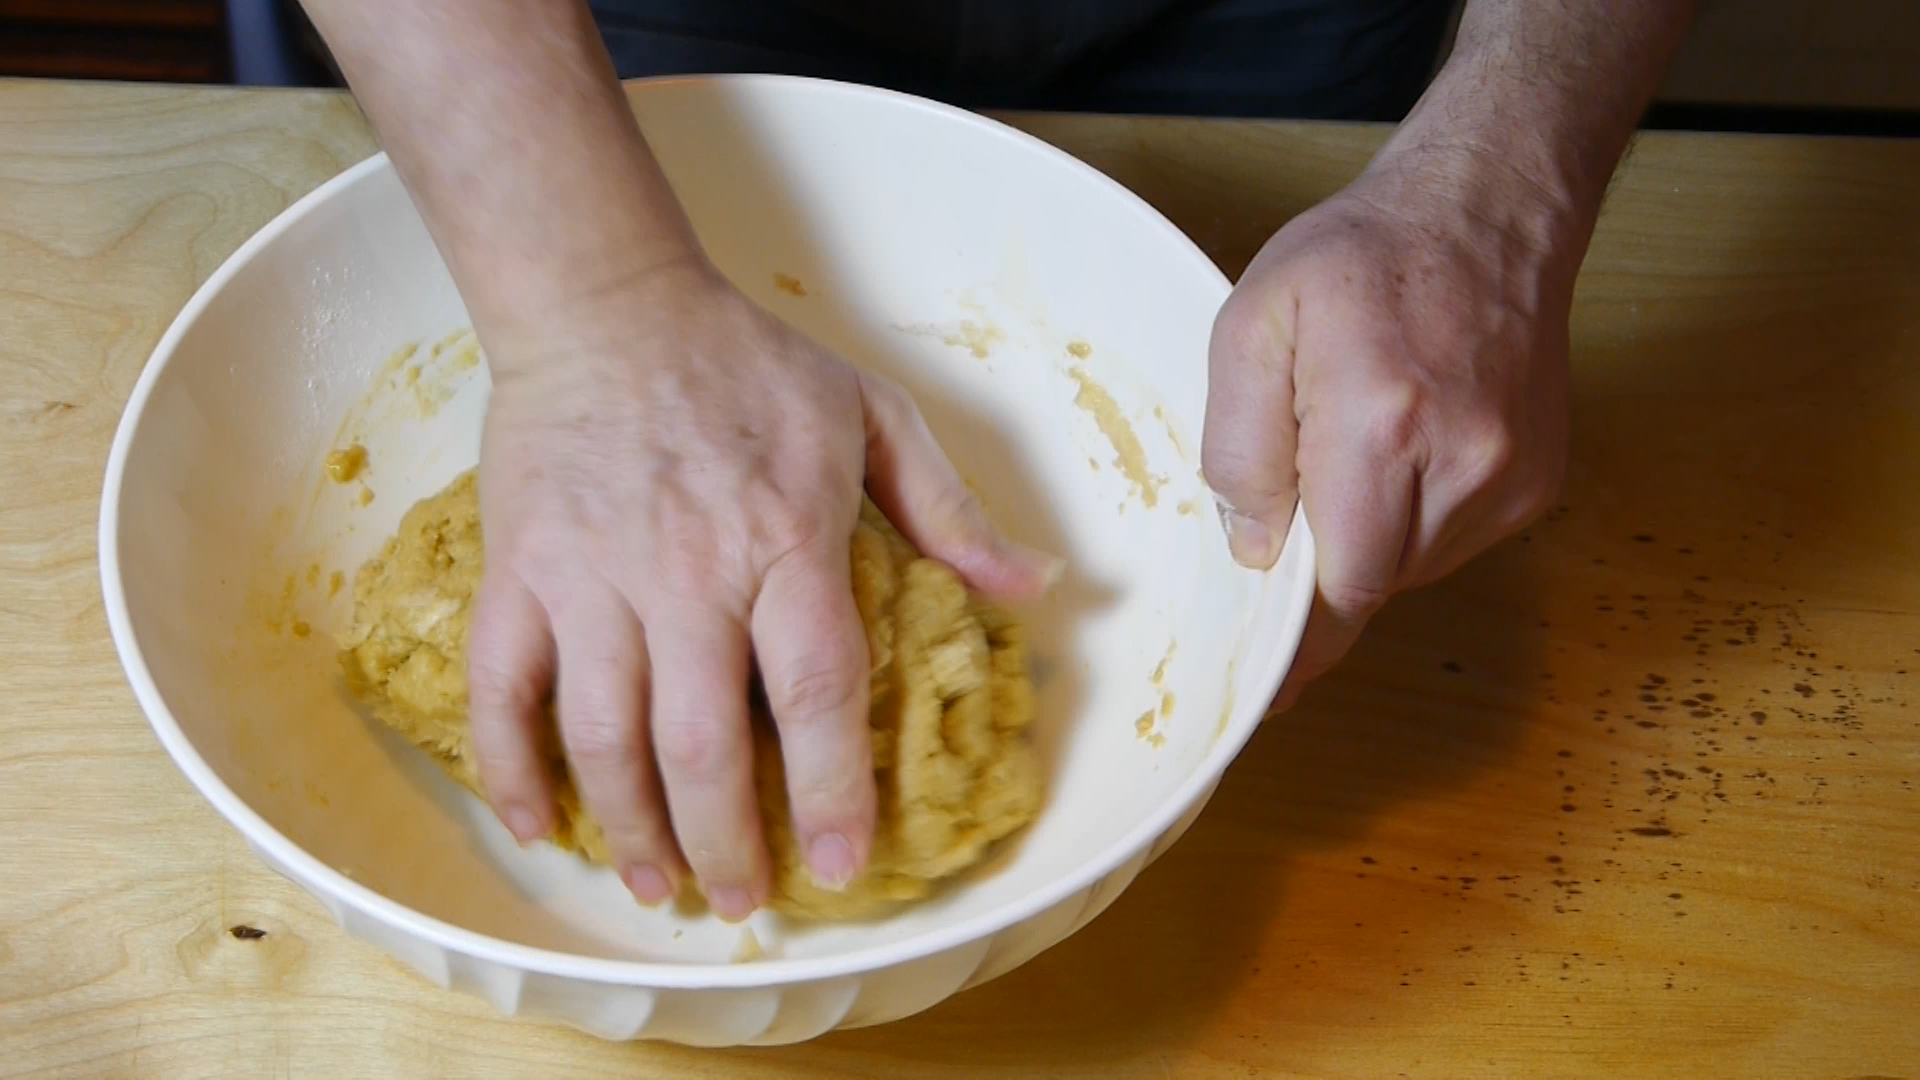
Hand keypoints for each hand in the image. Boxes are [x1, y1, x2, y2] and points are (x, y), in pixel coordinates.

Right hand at [465, 263, 1056, 918]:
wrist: (606, 299)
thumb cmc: (746, 363)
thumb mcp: (873, 415)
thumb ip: (950, 511)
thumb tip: (1035, 587)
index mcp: (785, 542)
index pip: (815, 695)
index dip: (830, 793)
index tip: (844, 864)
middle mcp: (687, 575)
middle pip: (702, 744)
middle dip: (725, 841)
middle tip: (743, 901)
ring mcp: (592, 579)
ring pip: (604, 736)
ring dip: (630, 828)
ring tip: (659, 886)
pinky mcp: (520, 571)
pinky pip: (503, 689)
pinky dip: (513, 768)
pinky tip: (539, 827)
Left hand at [1203, 147, 1574, 707]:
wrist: (1487, 213)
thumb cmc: (1360, 259)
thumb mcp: (1255, 324)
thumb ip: (1240, 445)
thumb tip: (1256, 550)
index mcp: (1382, 425)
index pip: (1342, 586)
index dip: (1303, 643)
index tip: (1271, 690)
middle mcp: (1465, 462)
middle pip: (1376, 583)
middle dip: (1325, 567)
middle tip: (1297, 503)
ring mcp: (1514, 477)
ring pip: (1416, 568)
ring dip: (1370, 539)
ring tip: (1357, 450)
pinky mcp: (1539, 481)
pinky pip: (1456, 540)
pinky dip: (1416, 519)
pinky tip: (1405, 449)